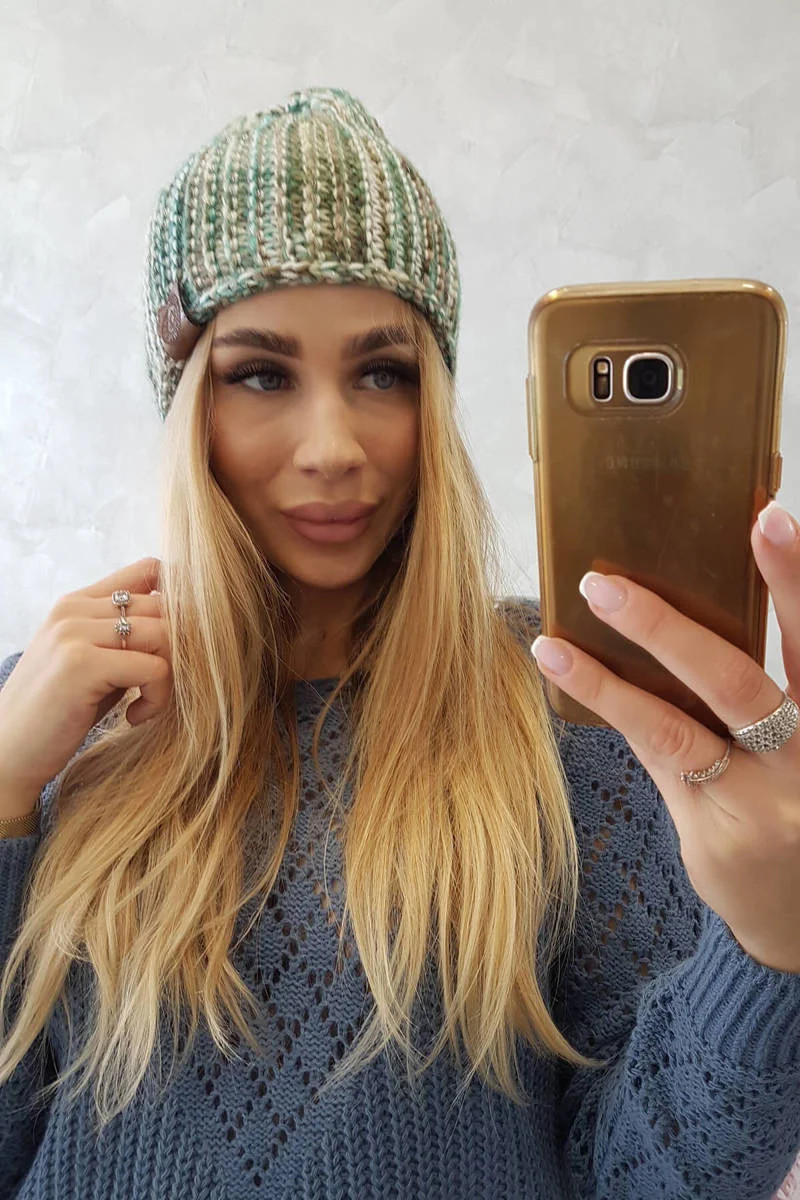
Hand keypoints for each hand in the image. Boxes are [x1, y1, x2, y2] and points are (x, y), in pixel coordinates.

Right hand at [0, 557, 171, 798]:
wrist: (8, 752)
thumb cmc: (58, 712)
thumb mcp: (93, 662)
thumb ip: (127, 638)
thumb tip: (188, 626)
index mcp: (76, 602)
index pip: (147, 570)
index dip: (177, 601)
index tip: (174, 645)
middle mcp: (74, 609)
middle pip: (165, 606)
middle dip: (178, 650)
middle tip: (161, 686)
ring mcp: (75, 633)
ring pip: (165, 635)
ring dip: (170, 677)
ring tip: (147, 703)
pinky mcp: (81, 664)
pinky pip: (155, 669)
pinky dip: (157, 697)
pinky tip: (134, 716)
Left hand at [530, 500, 799, 973]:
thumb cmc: (797, 798)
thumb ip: (766, 680)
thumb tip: (692, 597)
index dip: (794, 579)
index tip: (767, 518)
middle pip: (740, 680)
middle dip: (669, 628)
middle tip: (607, 586)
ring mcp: (758, 802)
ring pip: (677, 729)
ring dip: (612, 677)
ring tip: (560, 635)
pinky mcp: (713, 833)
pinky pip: (655, 756)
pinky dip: (614, 708)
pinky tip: (565, 668)